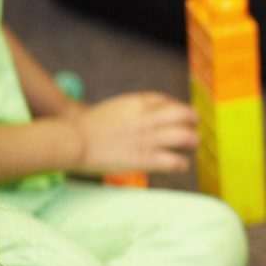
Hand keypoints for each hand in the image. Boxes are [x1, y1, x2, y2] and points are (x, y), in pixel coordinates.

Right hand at [71, 93, 198, 174]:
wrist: (72, 140)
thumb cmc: (84, 127)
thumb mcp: (111, 110)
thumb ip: (128, 112)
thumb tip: (138, 118)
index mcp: (136, 103)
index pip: (166, 101)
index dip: (176, 107)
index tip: (179, 113)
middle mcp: (146, 118)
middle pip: (183, 114)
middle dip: (192, 120)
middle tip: (194, 126)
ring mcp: (148, 138)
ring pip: (185, 137)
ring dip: (192, 140)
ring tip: (192, 144)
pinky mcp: (145, 159)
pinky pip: (174, 161)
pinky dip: (182, 163)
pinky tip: (181, 165)